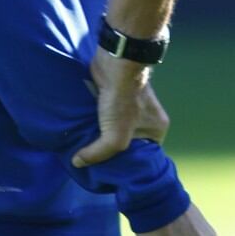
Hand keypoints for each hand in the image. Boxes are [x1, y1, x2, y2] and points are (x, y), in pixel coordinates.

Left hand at [72, 49, 166, 166]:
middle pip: (126, 144)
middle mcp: (146, 119)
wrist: (115, 62)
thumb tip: (78, 162)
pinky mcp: (113, 99)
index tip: (110, 173)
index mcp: (156, 129)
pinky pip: (103, 118)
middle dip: (109, 152)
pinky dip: (93, 124)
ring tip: (83, 149)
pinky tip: (81, 131)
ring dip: (98, 137)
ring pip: (112, 130)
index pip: (144, 155)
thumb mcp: (115, 137)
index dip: (128, 166)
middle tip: (93, 163)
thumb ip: (98, 154)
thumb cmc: (123, 101)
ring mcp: (130, 108)